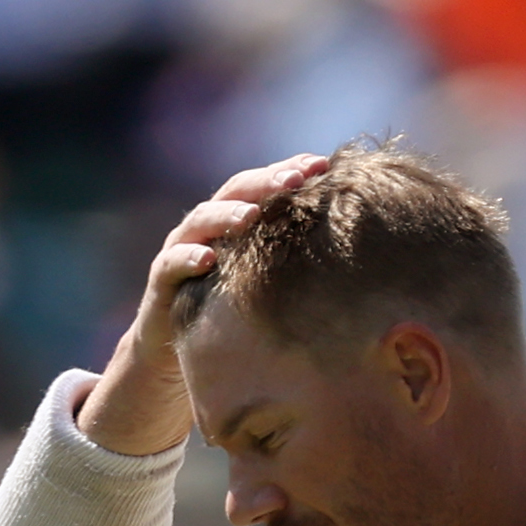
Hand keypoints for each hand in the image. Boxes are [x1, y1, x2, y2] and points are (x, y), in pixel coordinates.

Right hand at [79, 151, 333, 459]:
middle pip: (237, 192)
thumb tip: (365, 260)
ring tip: (252, 214)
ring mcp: (182, 251)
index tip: (325, 165)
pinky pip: (171, 264)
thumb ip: (301, 267)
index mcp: (239, 223)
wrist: (176, 361)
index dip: (291, 171)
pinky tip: (207, 259)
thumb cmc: (235, 322)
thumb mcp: (271, 290)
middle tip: (295, 178)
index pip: (267, 185)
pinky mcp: (161, 283)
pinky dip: (187, 258)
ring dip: (227, 214)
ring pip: (202, 220)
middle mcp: (209, 229)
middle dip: (266, 182)